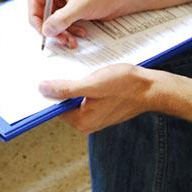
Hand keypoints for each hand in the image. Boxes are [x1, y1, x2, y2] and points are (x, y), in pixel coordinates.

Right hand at [27, 0, 126, 47]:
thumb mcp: (81, 6)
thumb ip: (61, 19)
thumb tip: (46, 29)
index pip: (35, 1)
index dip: (37, 19)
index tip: (43, 32)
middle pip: (43, 14)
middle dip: (53, 28)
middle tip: (61, 38)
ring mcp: (62, 0)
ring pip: (53, 22)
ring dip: (62, 32)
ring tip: (72, 39)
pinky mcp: (70, 9)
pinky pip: (62, 24)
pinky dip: (69, 31)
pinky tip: (80, 33)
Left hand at [38, 63, 158, 133]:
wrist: (153, 88)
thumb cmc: (126, 86)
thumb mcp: (92, 84)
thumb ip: (66, 89)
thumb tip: (42, 90)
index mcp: (82, 121)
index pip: (53, 108)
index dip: (46, 93)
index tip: (38, 79)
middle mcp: (87, 122)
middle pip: (63, 103)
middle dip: (58, 87)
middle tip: (52, 69)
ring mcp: (96, 115)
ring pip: (74, 98)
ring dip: (71, 84)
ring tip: (70, 69)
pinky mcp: (102, 106)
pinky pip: (85, 96)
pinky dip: (82, 85)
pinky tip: (85, 73)